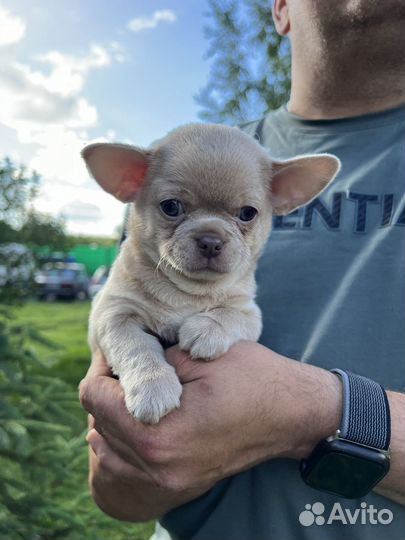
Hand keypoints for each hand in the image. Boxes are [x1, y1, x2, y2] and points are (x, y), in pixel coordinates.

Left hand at [79, 343, 341, 521]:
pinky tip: (142, 421)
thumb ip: (151, 361)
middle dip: (107, 392)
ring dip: (112, 419)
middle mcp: (158, 466)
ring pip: (106, 450)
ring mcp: (168, 481)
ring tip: (135, 394)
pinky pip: (126, 469)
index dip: (102, 368)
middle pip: (97, 424)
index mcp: (159, 433)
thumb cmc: (252, 379)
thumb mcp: (200, 355)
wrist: (290, 415)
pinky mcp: (178, 485)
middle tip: (128, 370)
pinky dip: (123, 444)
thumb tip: (120, 363)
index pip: (94, 398)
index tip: (119, 354)